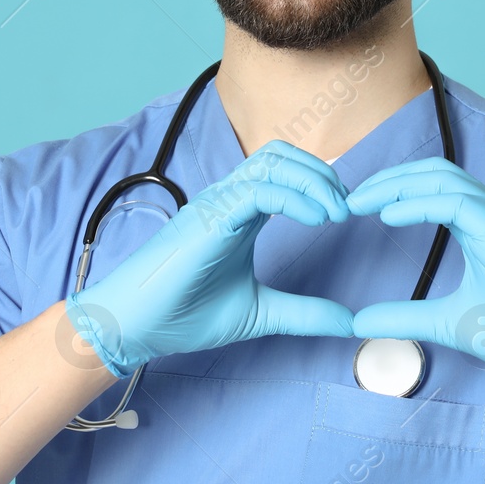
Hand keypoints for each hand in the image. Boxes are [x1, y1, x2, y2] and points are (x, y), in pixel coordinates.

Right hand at [66, 139, 355, 377]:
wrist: (135, 327)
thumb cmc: (184, 315)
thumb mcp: (259, 313)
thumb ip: (303, 313)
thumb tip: (349, 321)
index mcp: (239, 213)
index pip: (283, 172)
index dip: (320, 183)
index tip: (345, 213)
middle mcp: (228, 200)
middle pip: (280, 156)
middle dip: (321, 174)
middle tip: (346, 208)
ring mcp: (216, 204)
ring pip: (271, 163)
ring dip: (312, 180)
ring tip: (335, 212)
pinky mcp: (209, 218)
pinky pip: (258, 191)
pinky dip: (294, 199)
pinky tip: (317, 220)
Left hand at [344, 157, 484, 414]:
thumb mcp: (447, 323)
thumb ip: (405, 316)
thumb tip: (358, 320)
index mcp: (478, 224)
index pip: (426, 188)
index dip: (386, 191)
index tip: (348, 208)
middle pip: (428, 173)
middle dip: (383, 180)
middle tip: (343, 199)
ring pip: (440, 179)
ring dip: (394, 186)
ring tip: (357, 203)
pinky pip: (458, 202)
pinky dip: (419, 204)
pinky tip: (387, 217)